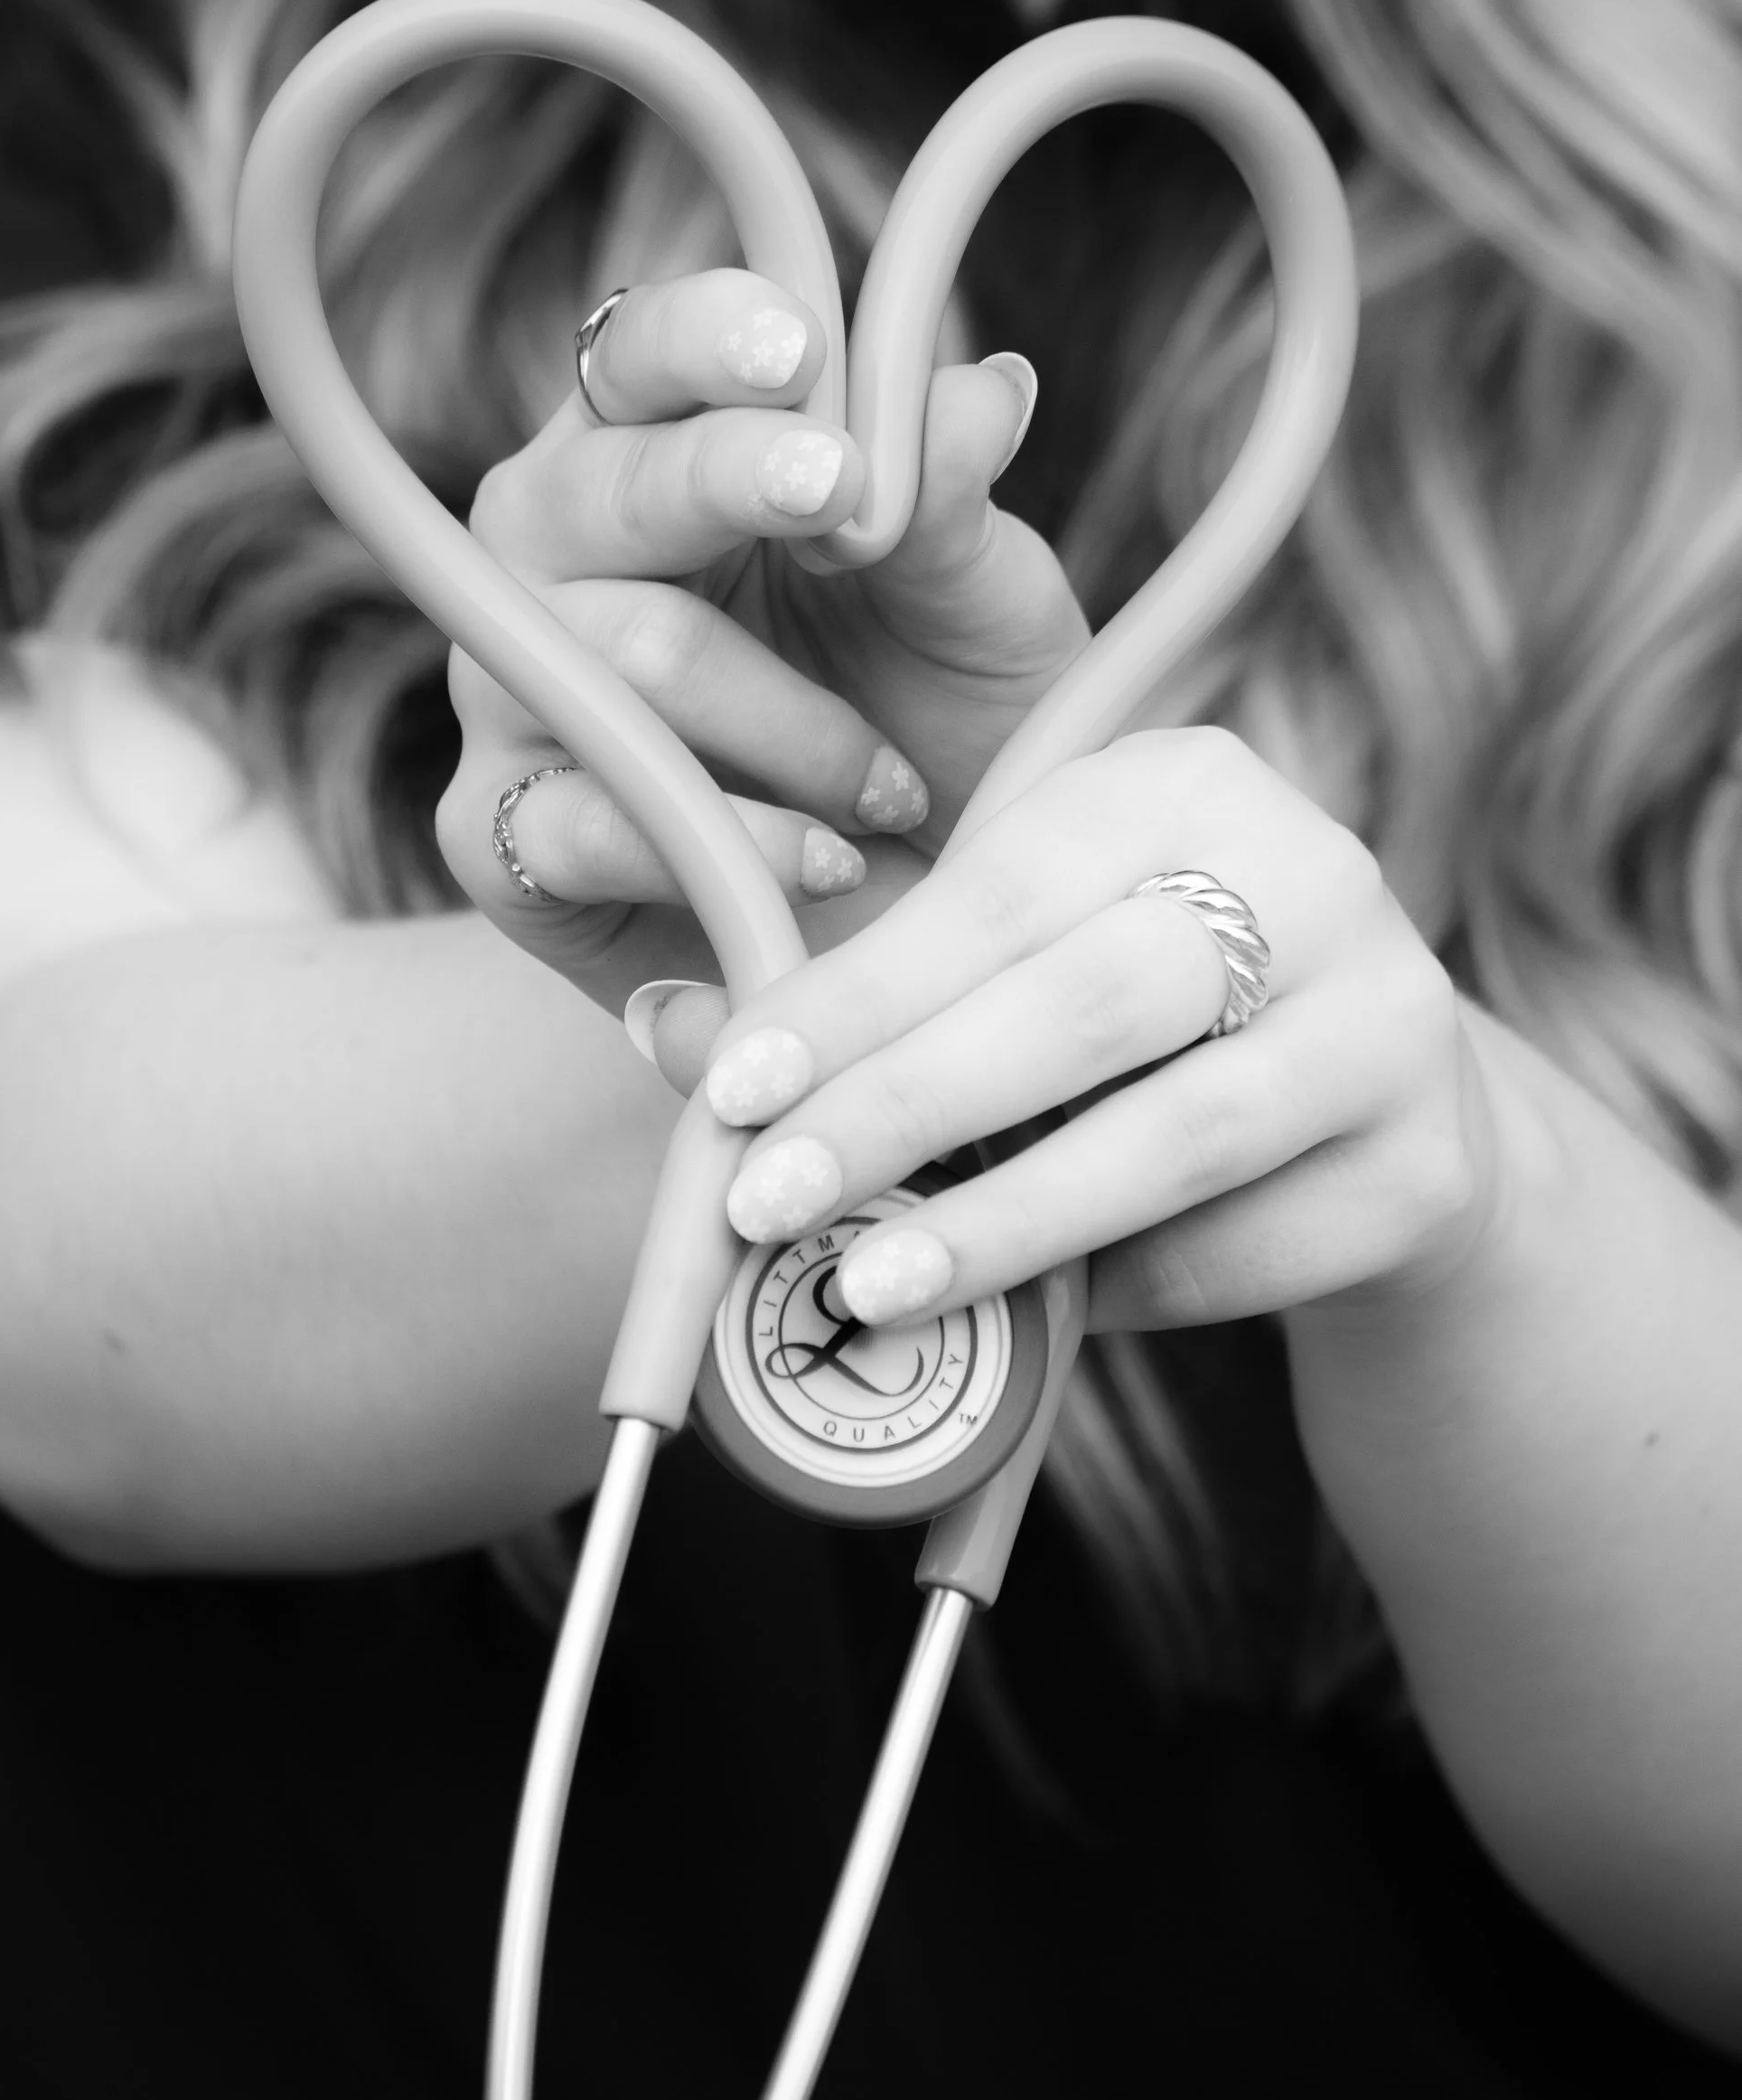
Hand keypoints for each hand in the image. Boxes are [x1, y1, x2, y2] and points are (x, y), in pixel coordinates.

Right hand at [435, 270, 1087, 1016]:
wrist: (928, 933)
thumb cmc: (939, 727)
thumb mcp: (977, 608)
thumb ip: (952, 497)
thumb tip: (986, 389)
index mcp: (652, 453)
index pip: (637, 356)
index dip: (702, 341)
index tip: (797, 349)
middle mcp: (552, 555)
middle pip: (595, 487)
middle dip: (726, 481)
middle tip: (842, 495)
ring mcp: (510, 691)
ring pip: (620, 658)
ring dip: (790, 724)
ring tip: (893, 784)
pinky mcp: (499, 838)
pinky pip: (588, 818)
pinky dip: (732, 841)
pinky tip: (828, 859)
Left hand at [675, 724, 1503, 1338]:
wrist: (1384, 1121)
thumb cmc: (1137, 1032)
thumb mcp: (1007, 975)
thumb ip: (857, 1003)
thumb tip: (670, 1033)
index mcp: (1182, 781)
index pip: (994, 889)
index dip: (855, 996)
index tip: (729, 1088)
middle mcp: (1312, 869)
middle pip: (1085, 1002)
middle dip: (906, 1109)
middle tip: (769, 1202)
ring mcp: (1393, 1017)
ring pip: (1174, 1134)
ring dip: (1004, 1222)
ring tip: (871, 1287)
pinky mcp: (1428, 1164)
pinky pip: (1244, 1244)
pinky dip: (1123, 1288)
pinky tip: (1033, 1318)